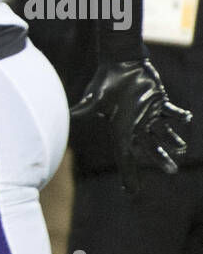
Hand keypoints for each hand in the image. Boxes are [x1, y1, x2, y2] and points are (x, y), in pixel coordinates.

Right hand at [71, 57, 190, 193]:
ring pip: (163, 134)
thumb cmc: (105, 80)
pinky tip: (186, 118)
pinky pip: (172, 113)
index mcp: (121, 130)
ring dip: (172, 141)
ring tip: (181, 147)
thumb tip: (67, 114)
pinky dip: (180, 116)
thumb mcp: (94, 97)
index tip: (131, 191)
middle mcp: (135, 125)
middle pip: (149, 148)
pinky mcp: (159, 102)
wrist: (119, 62)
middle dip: (161, 159)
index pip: (125, 157)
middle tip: (172, 170)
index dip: (128, 174)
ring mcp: (148, 114)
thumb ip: (84, 108)